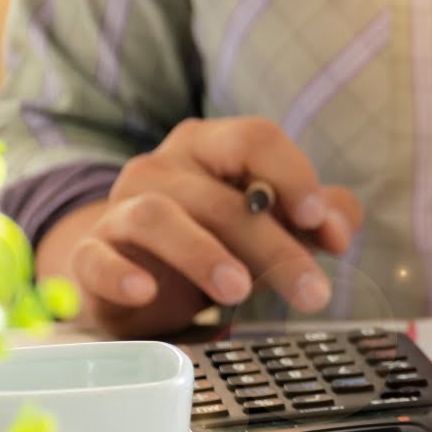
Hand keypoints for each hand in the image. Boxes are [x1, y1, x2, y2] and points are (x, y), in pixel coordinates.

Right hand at [63, 117, 361, 336]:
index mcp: (211, 147)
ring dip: (202, 253)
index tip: (317, 218)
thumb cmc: (219, 240)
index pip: (254, 138)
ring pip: (157, 217)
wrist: (140, 274)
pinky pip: (96, 258)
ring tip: (238, 292)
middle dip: (272, 245)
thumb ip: (320, 217)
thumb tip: (341, 229)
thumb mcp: (276, 224)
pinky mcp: (90, 254)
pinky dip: (120, 274)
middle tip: (311, 292)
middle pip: (220, 196)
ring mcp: (121, 208)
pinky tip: (147, 292)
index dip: (291, 174)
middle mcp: (163, 168)